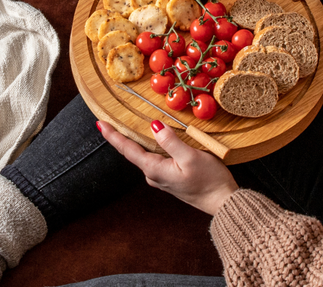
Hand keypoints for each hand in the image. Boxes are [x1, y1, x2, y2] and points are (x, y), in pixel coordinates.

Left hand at [98, 120, 236, 214]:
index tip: (100, 123)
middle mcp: (153, 175)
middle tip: (109, 120)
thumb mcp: (190, 157)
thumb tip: (154, 125)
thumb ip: (170, 141)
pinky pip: (156, 158)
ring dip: (136, 141)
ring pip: (145, 155)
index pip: (128, 149)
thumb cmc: (209, 181)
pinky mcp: (171, 178)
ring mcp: (161, 178)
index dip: (113, 136)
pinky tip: (154, 139)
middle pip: (133, 152)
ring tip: (127, 125)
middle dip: (121, 136)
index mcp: (154, 169)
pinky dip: (151, 146)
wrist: (222, 202)